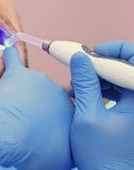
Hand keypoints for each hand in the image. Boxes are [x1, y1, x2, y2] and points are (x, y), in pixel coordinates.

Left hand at [0, 47, 73, 168]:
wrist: (8, 134)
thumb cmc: (32, 149)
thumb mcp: (59, 160)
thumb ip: (66, 150)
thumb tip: (64, 149)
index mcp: (71, 112)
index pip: (67, 112)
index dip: (54, 120)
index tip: (46, 126)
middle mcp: (59, 93)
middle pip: (50, 97)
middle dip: (41, 107)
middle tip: (28, 120)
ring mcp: (38, 81)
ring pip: (32, 84)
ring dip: (24, 92)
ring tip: (12, 107)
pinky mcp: (17, 74)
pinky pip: (13, 60)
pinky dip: (10, 56)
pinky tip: (8, 49)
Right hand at [70, 40, 133, 169]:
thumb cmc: (101, 155)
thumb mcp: (88, 116)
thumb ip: (85, 83)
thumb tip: (79, 57)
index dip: (113, 50)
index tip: (89, 53)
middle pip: (126, 67)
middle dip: (101, 64)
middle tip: (80, 68)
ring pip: (121, 77)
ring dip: (99, 76)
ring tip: (77, 86)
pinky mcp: (133, 112)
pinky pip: (120, 89)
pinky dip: (102, 88)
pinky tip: (84, 94)